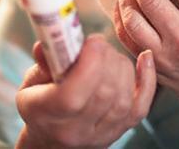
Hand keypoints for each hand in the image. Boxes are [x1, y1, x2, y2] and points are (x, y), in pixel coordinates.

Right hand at [15, 34, 156, 147]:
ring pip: (123, 99)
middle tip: (98, 43)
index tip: (91, 41)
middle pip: (104, 94)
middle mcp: (75, 131)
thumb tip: (49, 42)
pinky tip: (144, 58)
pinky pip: (141, 107)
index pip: (72, 96)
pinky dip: (147, 80)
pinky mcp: (119, 132)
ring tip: (109, 54)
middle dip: (106, 59)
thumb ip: (44, 62)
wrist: (51, 142)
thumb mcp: (31, 83)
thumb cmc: (38, 105)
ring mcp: (100, 135)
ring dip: (122, 66)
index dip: (88, 64)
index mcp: (46, 116)